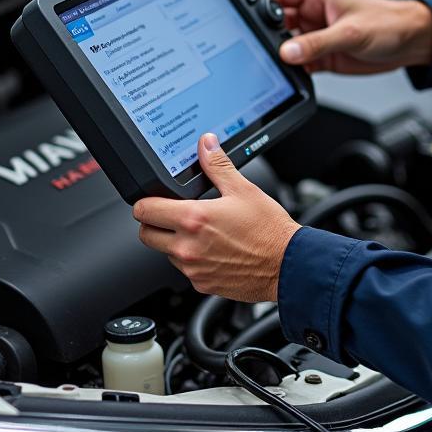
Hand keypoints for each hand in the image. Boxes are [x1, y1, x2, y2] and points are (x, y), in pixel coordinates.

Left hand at [133, 133, 299, 301]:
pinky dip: (192, 259)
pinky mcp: (202, 285)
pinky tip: (213, 249)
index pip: (145, 210)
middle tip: (172, 213)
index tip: (154, 199)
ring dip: (174, 242)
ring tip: (201, 231)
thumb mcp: (243, 189)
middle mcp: (187, 247)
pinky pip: (185, 270)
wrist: (287, 265)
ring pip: (165, 254)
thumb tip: (206, 145)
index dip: (146, 201)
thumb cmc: (268, 229)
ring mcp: (193, 269)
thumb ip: (218, 166)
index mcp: (193, 219)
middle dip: (154, 222)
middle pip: (146, 235)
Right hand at [264, 0, 431, 74]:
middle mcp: (313, 13)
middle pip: (274, 21)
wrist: (411, 42)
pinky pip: (299, 62)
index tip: (241, 17)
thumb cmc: (388, 23)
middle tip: (255, 48)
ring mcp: (316, 35)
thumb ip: (317, 43)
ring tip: (271, 65)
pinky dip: (292, 70)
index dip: (255, 2)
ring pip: (285, 44)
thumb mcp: (350, 32)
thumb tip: (287, 52)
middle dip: (264, 35)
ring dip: (278, 55)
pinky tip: (289, 76)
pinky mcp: (323, 55)